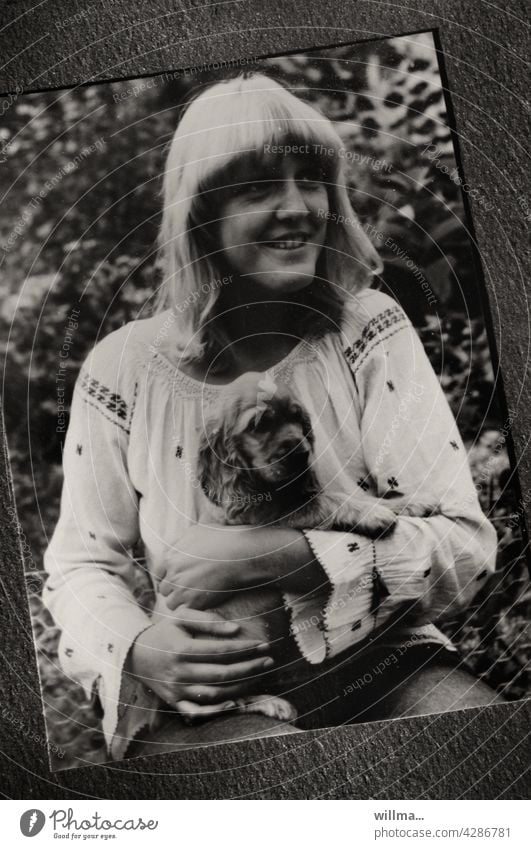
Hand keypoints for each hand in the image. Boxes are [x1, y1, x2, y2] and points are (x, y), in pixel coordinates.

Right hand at [127, 607, 273, 709]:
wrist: (134, 654)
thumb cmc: (164, 632)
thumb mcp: (181, 617)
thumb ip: (208, 620)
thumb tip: (236, 629)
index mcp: (181, 649)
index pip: (220, 651)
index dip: (244, 649)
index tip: (262, 645)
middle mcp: (179, 672)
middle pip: (221, 674)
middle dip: (249, 667)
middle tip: (268, 660)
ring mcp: (176, 690)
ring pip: (215, 694)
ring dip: (240, 687)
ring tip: (259, 676)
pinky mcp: (174, 703)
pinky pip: (198, 712)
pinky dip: (217, 710)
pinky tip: (237, 701)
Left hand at [157, 525, 260, 610]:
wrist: (241, 554)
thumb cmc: (222, 539)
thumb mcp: (195, 532)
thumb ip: (179, 542)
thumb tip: (172, 548)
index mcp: (170, 558)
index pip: (158, 573)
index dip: (168, 576)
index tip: (179, 578)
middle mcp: (173, 575)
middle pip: (164, 589)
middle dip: (174, 589)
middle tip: (188, 589)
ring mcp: (182, 590)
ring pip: (171, 603)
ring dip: (180, 602)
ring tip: (194, 598)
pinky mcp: (195, 603)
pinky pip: (184, 612)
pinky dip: (190, 610)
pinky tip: (201, 603)